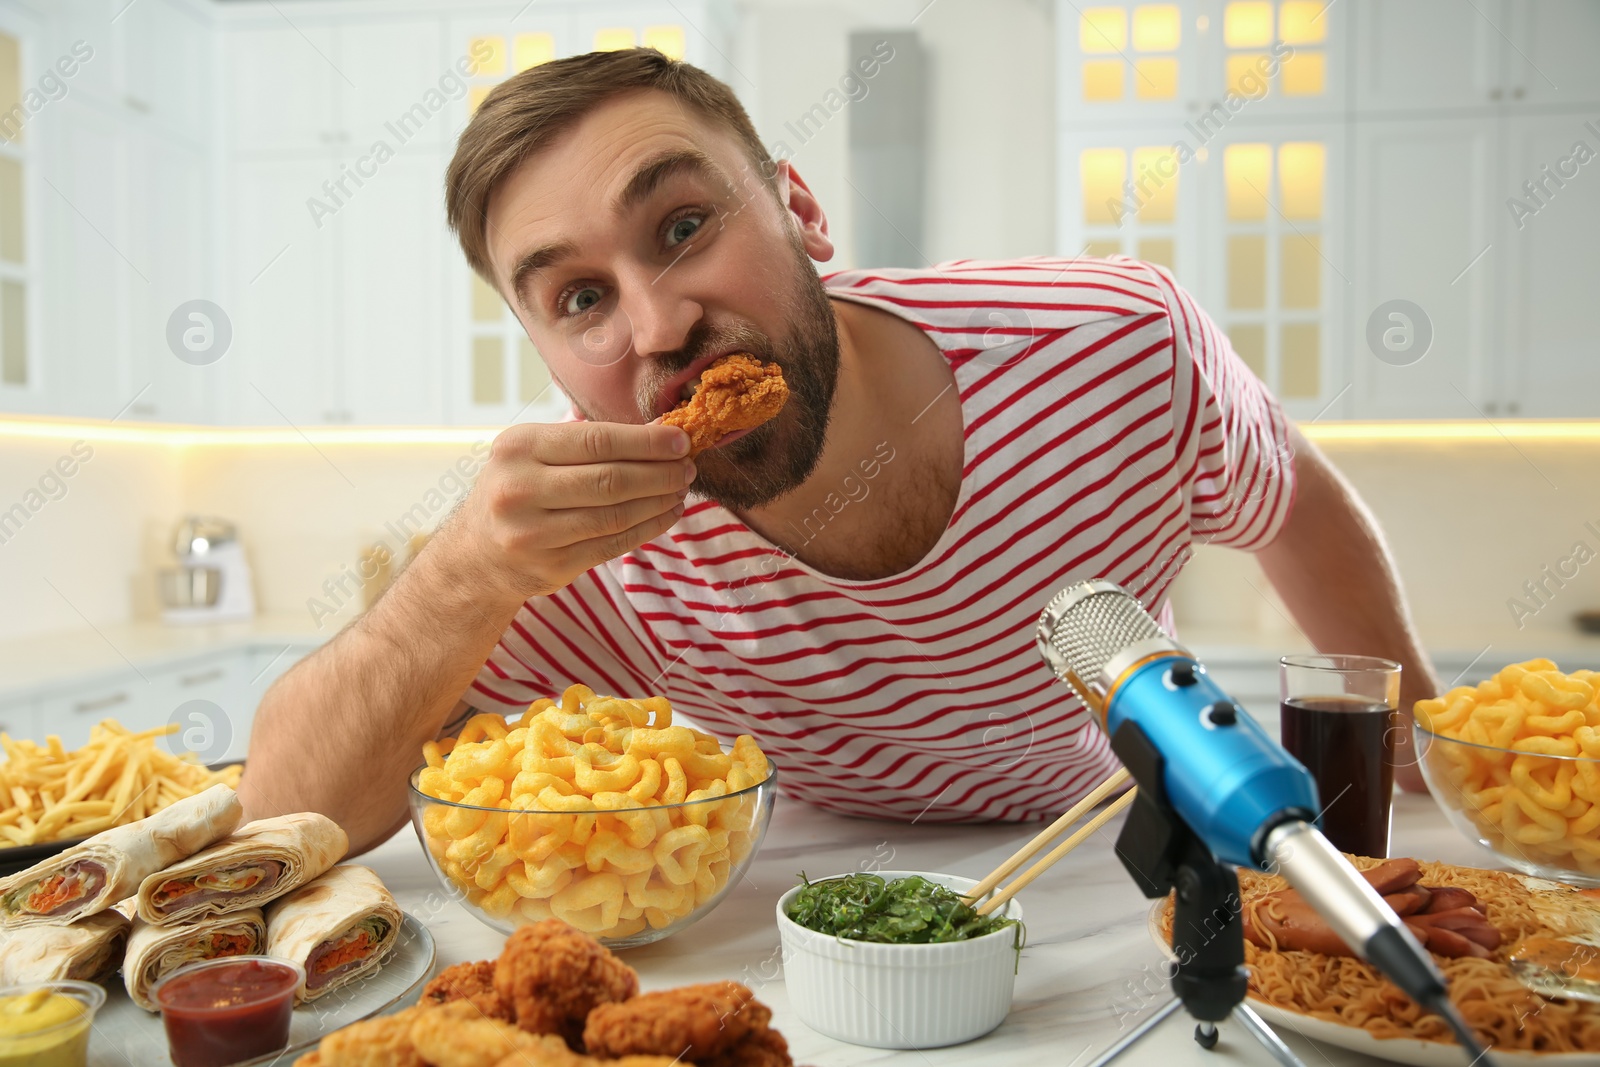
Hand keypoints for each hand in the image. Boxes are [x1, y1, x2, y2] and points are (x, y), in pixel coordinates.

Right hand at [461, 421, 694, 598]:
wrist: (476, 554)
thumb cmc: (519, 488)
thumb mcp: (533, 452)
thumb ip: (587, 439)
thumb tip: (659, 429)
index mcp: (518, 447)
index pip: (596, 441)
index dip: (646, 442)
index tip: (681, 440)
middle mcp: (519, 489)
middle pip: (610, 480)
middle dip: (659, 473)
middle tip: (688, 466)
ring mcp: (533, 534)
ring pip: (615, 516)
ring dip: (658, 501)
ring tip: (681, 489)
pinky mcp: (551, 567)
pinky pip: (613, 545)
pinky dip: (648, 528)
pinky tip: (667, 514)